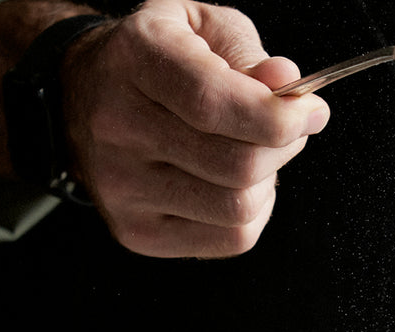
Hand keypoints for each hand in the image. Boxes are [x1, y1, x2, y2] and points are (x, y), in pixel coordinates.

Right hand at [62, 0, 328, 256]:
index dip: (276, 116)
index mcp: (135, 60)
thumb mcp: (201, 29)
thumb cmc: (157, 58)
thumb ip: (248, 53)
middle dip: (282, 148)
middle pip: (234, 165)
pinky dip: (253, 214)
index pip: (212, 103)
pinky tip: (236, 185)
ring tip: (254, 154)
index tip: (310, 112)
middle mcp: (118, 126)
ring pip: (236, 209)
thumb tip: (287, 85)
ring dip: (268, 182)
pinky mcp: (136, 231)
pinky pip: (229, 239)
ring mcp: (122, 188)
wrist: (85, 96)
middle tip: (287, 128)